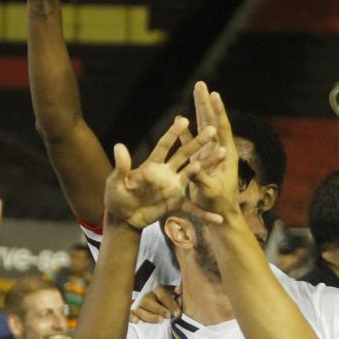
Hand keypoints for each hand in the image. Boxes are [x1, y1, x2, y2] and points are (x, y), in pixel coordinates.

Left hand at [103, 117, 224, 231]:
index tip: (184, 120)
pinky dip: (205, 213)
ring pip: (194, 174)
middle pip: (184, 154)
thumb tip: (119, 146)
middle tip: (212, 130)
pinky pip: (193, 208)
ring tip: (223, 153)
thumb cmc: (116, 197)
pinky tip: (219, 218)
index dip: (173, 133)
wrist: (123, 218)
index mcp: (152, 165)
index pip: (164, 145)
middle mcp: (166, 173)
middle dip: (198, 142)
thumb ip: (122, 166)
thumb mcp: (116, 182)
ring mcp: (174, 187)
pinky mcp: (176, 203)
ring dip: (208, 164)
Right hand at [130, 284, 181, 323]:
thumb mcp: (177, 296)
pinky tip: (136, 321)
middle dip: (159, 310)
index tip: (177, 313)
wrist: (163, 305)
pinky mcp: (135, 313)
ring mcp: (140, 305)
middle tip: (168, 316)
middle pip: (148, 302)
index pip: (162, 295)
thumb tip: (179, 290)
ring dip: (150, 317)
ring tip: (161, 321)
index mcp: (158, 290)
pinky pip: (130, 314)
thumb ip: (178, 294)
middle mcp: (148, 296)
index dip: (170, 304)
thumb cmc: (172, 301)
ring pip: (139, 310)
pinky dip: (132, 317)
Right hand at [183, 81, 241, 223]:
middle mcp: (218, 150)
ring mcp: (209, 154)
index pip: (221, 128)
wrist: (220, 214)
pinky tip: (180, 121)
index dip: (217, 111)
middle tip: (201, 84)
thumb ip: (202, 179)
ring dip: (199, 110)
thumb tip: (193, 167)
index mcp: (225, 155)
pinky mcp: (200, 160)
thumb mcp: (210, 192)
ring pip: (202, 127)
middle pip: (211, 121)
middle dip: (206, 103)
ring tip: (196, 92)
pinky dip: (186, 131)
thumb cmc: (219, 205)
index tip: (214, 94)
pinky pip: (192, 141)